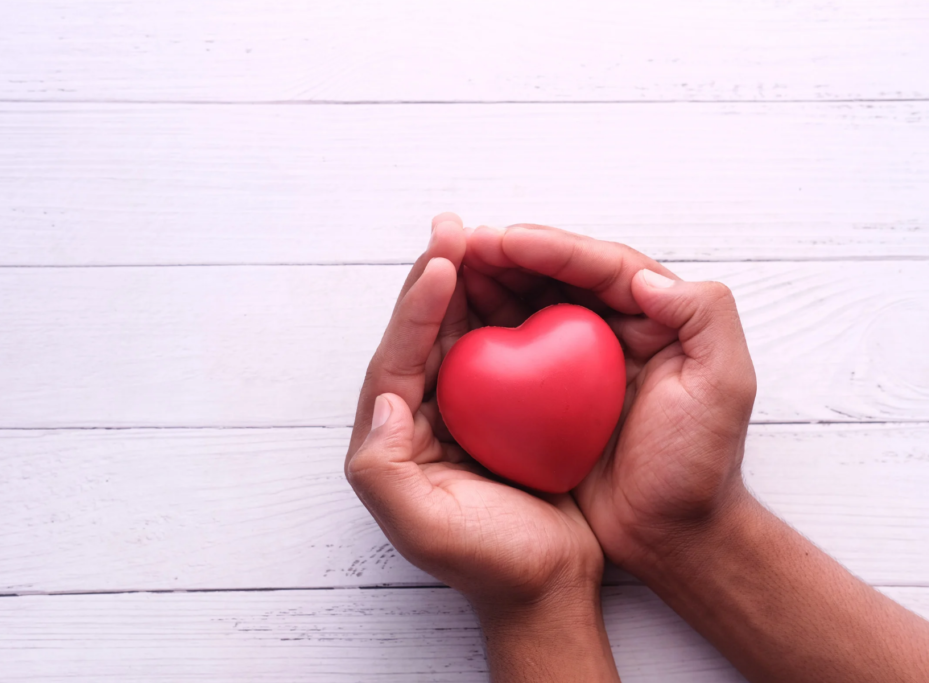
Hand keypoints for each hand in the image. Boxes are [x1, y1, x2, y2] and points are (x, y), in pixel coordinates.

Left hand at [345, 215, 617, 680]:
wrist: (545, 587)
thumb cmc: (486, 560)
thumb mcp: (422, 526)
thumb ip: (383, 465)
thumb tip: (384, 399)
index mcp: (394, 434)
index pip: (398, 355)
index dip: (416, 307)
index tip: (442, 262)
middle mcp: (421, 414)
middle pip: (425, 332)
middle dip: (435, 277)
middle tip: (452, 226)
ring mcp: (464, 411)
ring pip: (461, 333)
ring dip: (469, 285)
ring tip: (482, 238)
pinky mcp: (503, 412)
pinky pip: (502, 351)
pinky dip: (508, 315)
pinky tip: (524, 286)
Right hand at [462, 224, 755, 572]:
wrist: (671, 535)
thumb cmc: (699, 465)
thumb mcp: (724, 386)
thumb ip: (705, 316)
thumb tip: (644, 277)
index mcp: (656, 317)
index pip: (602, 267)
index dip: (553, 248)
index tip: (506, 240)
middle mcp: (615, 329)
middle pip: (559, 276)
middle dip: (511, 254)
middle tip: (464, 243)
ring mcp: (578, 363)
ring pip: (531, 304)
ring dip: (492, 283)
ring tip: (450, 267)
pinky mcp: (550, 395)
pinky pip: (514, 351)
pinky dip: (485, 331)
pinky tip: (454, 324)